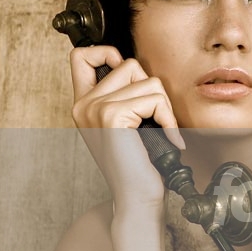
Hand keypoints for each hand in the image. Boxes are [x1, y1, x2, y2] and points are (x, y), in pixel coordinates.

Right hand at [69, 45, 185, 211]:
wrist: (137, 196)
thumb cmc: (139, 164)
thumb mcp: (127, 125)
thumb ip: (125, 97)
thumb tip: (141, 72)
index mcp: (83, 104)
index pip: (83, 56)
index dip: (109, 54)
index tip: (133, 78)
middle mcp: (84, 104)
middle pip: (128, 64)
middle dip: (152, 88)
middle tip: (155, 118)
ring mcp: (95, 108)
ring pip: (146, 80)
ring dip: (164, 106)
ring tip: (161, 130)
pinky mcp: (112, 116)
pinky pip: (154, 98)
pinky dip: (169, 118)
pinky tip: (168, 138)